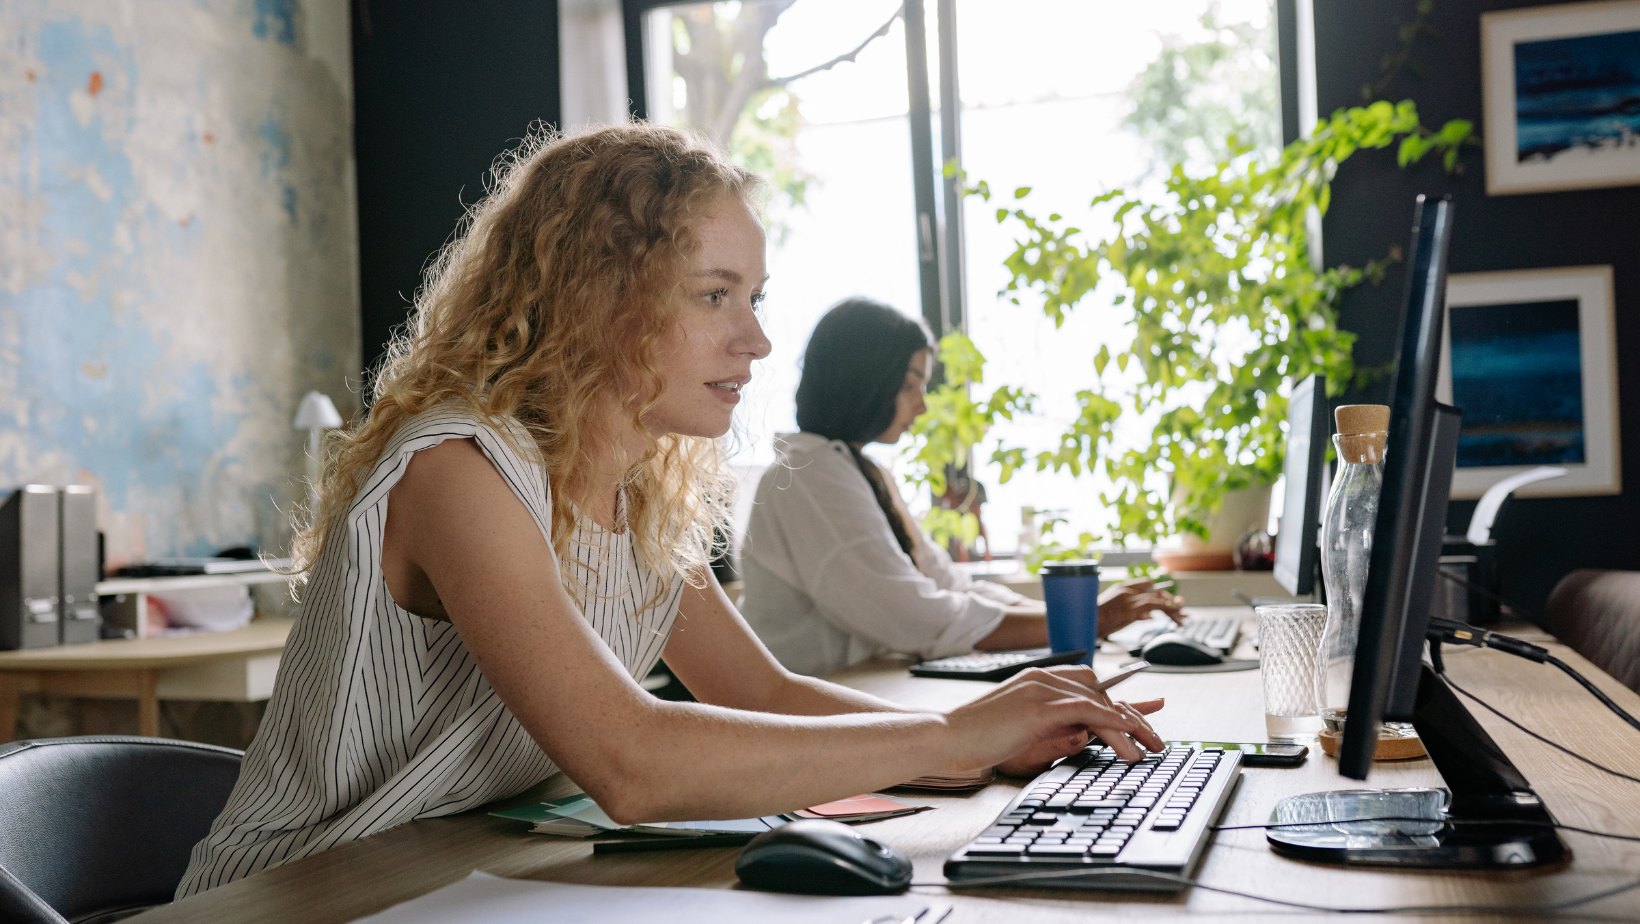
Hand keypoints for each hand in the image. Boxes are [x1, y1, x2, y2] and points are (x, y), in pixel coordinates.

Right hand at [942, 664, 1164, 776]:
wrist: (945, 736)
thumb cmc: (975, 737)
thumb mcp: (1019, 727)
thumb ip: (1048, 724)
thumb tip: (1079, 736)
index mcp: (1037, 679)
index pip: (1089, 683)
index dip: (1119, 700)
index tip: (1143, 717)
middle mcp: (1043, 678)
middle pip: (1102, 692)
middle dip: (1134, 715)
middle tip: (1155, 739)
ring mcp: (1041, 689)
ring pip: (1100, 702)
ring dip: (1132, 725)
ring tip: (1151, 748)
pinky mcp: (1039, 707)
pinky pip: (1088, 711)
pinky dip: (1114, 724)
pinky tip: (1130, 740)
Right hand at [1097, 578, 1184, 636]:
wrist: (1085, 622)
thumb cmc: (1094, 620)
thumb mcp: (1113, 611)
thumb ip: (1132, 612)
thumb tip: (1148, 616)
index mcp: (1121, 588)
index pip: (1146, 583)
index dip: (1159, 591)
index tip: (1169, 599)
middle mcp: (1127, 591)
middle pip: (1154, 592)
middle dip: (1169, 600)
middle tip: (1180, 608)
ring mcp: (1129, 600)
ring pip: (1157, 599)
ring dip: (1171, 608)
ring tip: (1181, 616)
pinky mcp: (1131, 610)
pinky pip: (1154, 606)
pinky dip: (1166, 609)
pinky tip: (1173, 615)